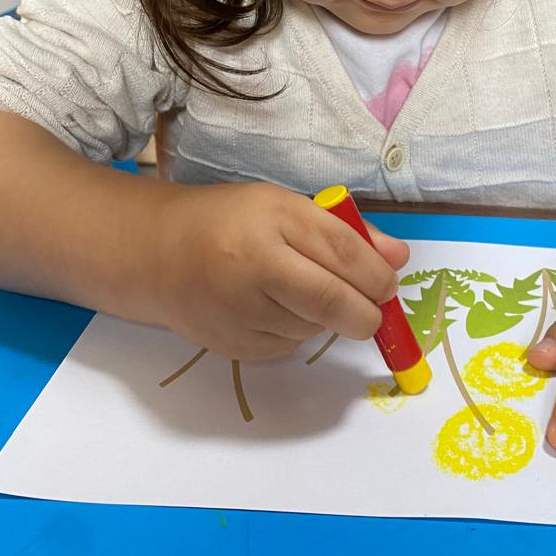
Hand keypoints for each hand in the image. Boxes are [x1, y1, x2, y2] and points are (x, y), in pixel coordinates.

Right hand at [152, 182, 408, 360]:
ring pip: (313, 329)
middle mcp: (254, 264)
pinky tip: (278, 309)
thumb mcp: (286, 208)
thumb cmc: (230, 221)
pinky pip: (288, 346)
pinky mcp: (234, 347)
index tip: (389, 283)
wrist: (156, 254)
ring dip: (328, 320)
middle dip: (366, 312)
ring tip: (306, 294)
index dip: (376, 274)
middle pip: (331, 302)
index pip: (341, 252)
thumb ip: (345, 234)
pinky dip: (299, 332)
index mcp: (272, 218)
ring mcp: (240, 311)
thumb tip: (399, 260)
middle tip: (373, 310)